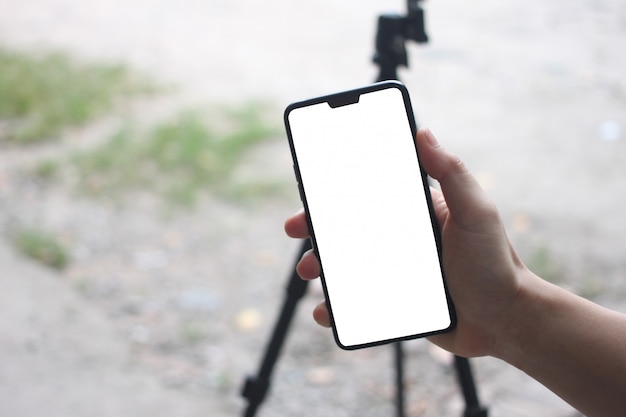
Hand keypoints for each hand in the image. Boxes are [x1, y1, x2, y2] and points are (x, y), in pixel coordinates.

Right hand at [284, 128, 531, 357]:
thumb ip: (451, 174)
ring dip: (320, 266)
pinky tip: (325, 311)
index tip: (311, 190)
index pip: (369, 196)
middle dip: (317, 228)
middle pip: (349, 230)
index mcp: (415, 213)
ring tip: (309, 272)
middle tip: (296, 229)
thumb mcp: (476, 212)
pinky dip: (336, 308)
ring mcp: (395, 272)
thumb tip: (423, 132)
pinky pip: (357, 302)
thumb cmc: (495, 263)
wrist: (507, 321)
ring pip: (346, 266)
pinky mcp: (394, 302)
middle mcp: (401, 240)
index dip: (337, 192)